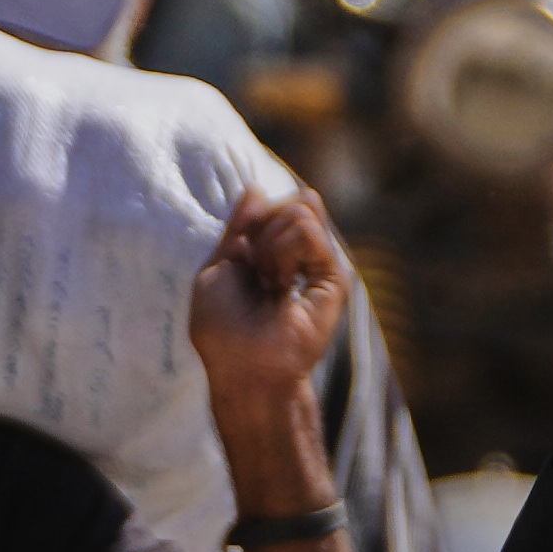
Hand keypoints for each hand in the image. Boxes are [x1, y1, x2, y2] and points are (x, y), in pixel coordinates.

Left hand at [185, 191, 358, 427]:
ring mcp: (319, 265)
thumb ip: (239, 227)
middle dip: (262, 227)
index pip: (274, 206)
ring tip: (269, 282)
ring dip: (271, 244)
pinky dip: (283, 251)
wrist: (242, 365)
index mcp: (272, 255)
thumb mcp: (218, 266)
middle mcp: (300, 258)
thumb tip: (257, 186)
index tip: (240, 255)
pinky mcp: (334, 277)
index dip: (252, 217)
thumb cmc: (222, 328)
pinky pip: (308, 230)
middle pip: (291, 200)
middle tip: (257, 273)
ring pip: (301, 208)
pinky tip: (282, 283)